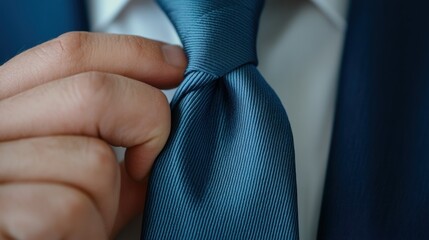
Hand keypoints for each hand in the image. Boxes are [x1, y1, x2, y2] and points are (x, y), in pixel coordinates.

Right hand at [0, 32, 186, 238]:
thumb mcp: (82, 173)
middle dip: (146, 122)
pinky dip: (90, 229)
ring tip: (88, 220)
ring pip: (94, 157)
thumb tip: (160, 110)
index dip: (134, 54)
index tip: (175, 65)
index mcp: (5, 108)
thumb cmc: (57, 228)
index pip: (67, 55)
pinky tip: (73, 238)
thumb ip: (108, 136)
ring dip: (110, 198)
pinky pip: (72, 206)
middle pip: (91, 92)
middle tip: (147, 159)